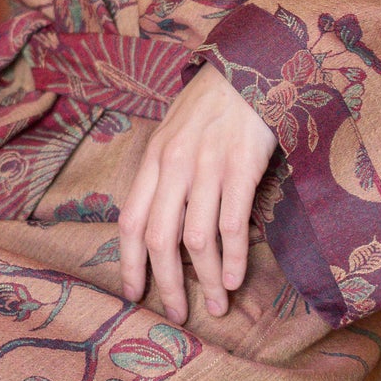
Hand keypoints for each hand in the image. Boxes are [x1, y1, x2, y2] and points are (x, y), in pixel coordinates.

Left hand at [117, 62, 277, 324]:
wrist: (251, 67)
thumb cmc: (212, 105)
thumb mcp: (173, 132)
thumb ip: (162, 173)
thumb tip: (157, 222)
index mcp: (153, 158)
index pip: (130, 221)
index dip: (129, 263)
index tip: (134, 294)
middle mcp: (174, 165)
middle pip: (160, 239)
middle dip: (167, 283)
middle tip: (178, 313)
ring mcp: (207, 166)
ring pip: (198, 239)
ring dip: (206, 279)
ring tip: (217, 304)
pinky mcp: (241, 167)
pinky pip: (232, 223)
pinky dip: (232, 257)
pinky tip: (235, 278)